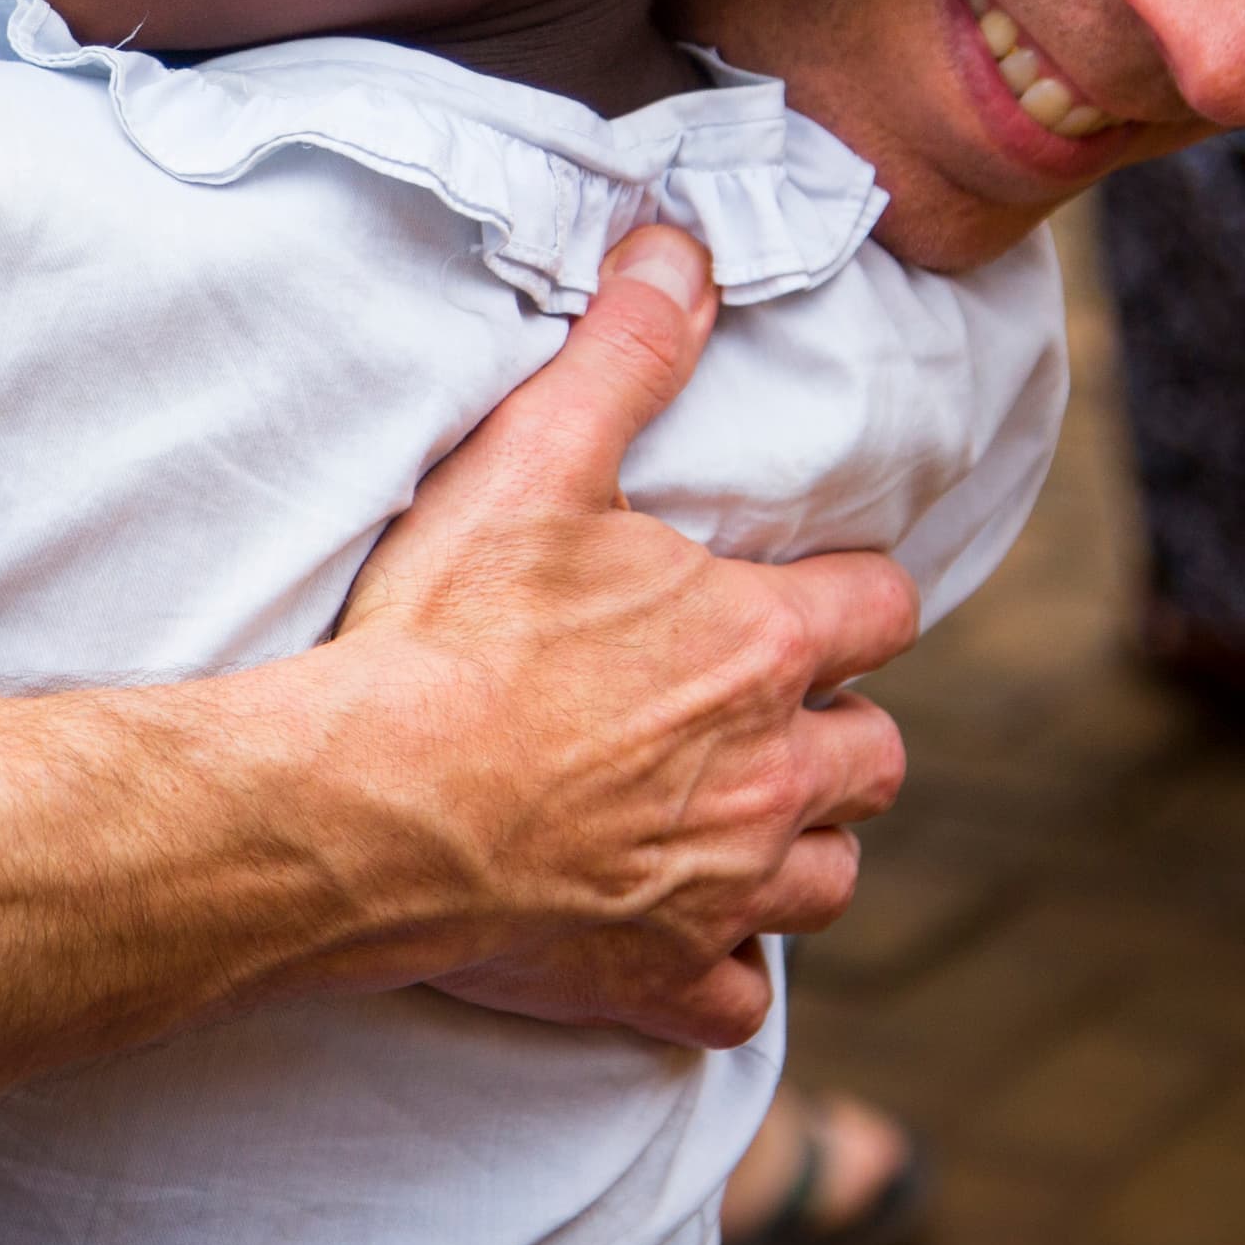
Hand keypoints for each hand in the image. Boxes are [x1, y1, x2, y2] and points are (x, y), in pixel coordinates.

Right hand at [328, 227, 921, 1048]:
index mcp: (762, 647)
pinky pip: (739, 1000)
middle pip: (877, 758)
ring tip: (734, 818)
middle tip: (758, 710)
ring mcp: (721, 888)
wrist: (363, 804)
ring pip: (830, 880)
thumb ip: (625, 352)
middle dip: (836, 731)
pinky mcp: (656, 977)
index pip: (881, 610)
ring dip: (798, 848)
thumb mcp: (533, 460)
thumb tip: (686, 245)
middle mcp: (770, 775)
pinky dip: (721, 973)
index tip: (798, 598)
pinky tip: (677, 938)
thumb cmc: (448, 633)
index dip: (847, 599)